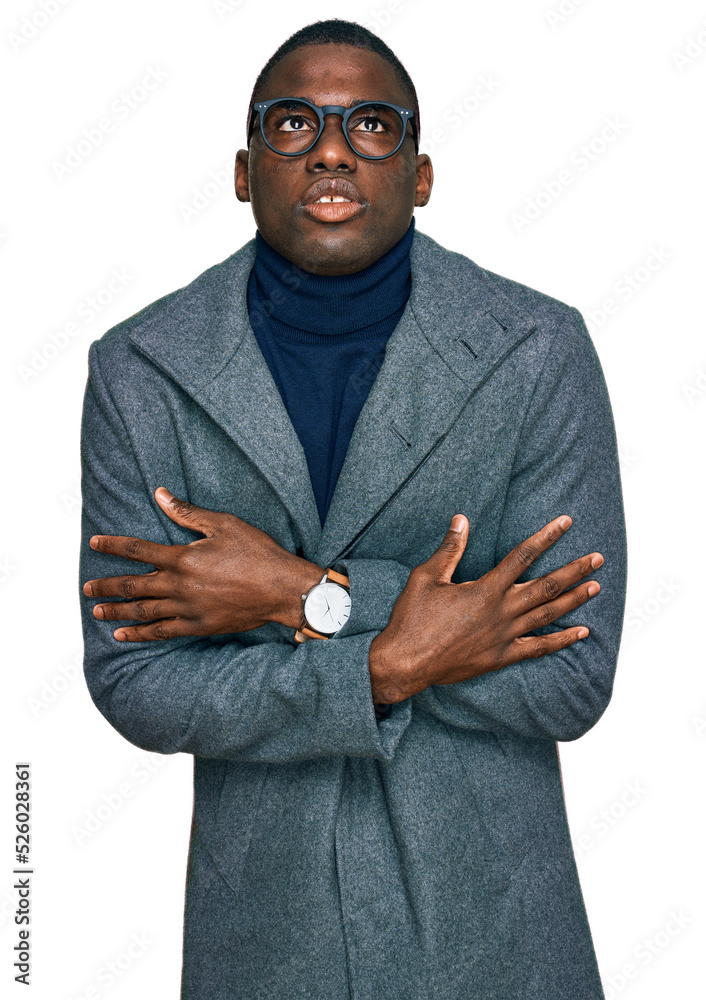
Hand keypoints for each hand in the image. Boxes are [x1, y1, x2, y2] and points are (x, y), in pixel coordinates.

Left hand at [83, 488, 323, 640]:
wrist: (281, 589)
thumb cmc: (257, 553)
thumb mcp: (224, 524)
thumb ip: (187, 513)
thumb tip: (161, 495)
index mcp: (183, 558)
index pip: (137, 550)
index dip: (113, 546)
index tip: (94, 543)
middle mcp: (179, 585)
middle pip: (132, 586)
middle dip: (106, 587)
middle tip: (87, 589)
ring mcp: (187, 609)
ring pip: (142, 611)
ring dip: (117, 612)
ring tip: (97, 612)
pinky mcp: (198, 626)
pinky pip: (162, 632)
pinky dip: (140, 634)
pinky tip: (124, 635)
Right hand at [369, 513, 603, 702]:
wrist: (405, 663)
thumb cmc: (412, 619)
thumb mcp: (426, 577)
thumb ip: (449, 549)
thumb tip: (462, 520)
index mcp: (485, 589)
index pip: (523, 556)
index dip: (547, 537)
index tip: (565, 522)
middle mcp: (501, 612)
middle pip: (547, 586)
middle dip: (575, 570)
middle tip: (598, 558)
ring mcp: (504, 636)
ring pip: (548, 615)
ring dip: (574, 600)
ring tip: (595, 587)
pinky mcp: (501, 657)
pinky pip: (539, 648)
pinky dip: (562, 640)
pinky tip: (581, 633)